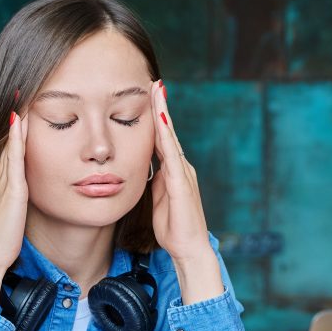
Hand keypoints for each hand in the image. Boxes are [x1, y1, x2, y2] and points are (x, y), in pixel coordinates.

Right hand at [0, 111, 29, 311]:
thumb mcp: (8, 219)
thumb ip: (12, 207)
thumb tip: (18, 203)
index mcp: (0, 187)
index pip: (8, 154)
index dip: (12, 133)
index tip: (18, 110)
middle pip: (7, 144)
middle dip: (12, 119)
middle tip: (18, 92)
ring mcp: (4, 185)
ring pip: (10, 146)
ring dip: (14, 122)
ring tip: (19, 97)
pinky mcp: (12, 192)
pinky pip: (14, 159)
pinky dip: (15, 140)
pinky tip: (19, 122)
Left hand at [149, 81, 222, 303]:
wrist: (188, 249)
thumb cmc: (172, 227)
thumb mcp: (156, 198)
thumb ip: (153, 181)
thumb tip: (143, 168)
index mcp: (173, 170)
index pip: (162, 137)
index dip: (155, 116)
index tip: (149, 94)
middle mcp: (181, 167)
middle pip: (167, 131)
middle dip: (161, 106)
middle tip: (154, 81)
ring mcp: (183, 173)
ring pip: (170, 138)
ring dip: (163, 114)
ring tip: (157, 91)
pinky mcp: (181, 184)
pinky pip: (171, 155)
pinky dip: (166, 137)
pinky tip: (160, 122)